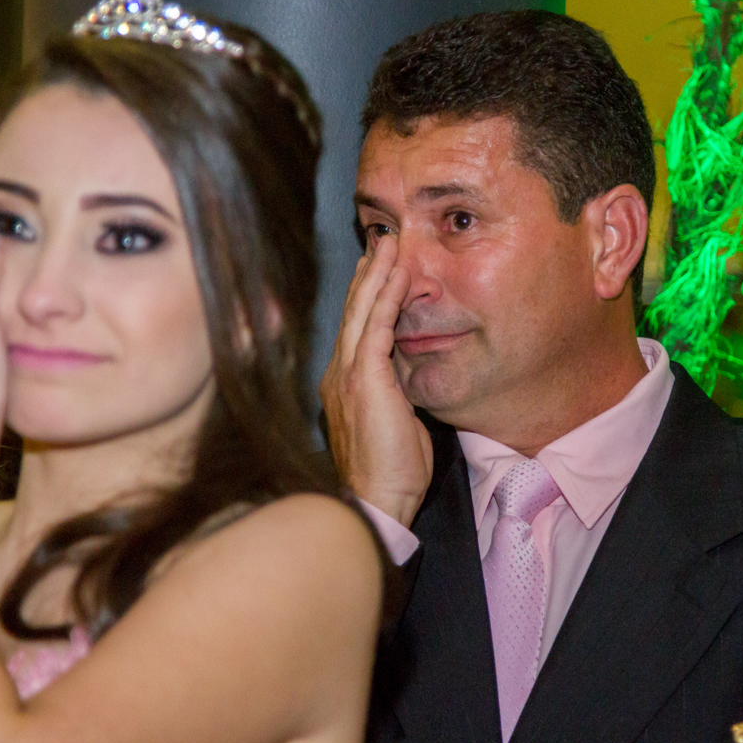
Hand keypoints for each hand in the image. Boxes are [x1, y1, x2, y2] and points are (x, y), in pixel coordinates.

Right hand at [319, 236, 431, 527]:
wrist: (377, 501)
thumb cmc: (389, 472)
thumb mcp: (392, 422)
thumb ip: (393, 393)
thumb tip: (404, 375)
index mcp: (342, 384)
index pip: (355, 330)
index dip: (366, 297)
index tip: (377, 270)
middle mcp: (338, 373)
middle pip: (353, 312)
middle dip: (367, 274)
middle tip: (381, 242)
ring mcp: (347, 374)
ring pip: (361, 312)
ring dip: (377, 275)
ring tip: (389, 244)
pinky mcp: (364, 379)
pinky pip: (377, 328)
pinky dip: (387, 298)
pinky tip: (398, 275)